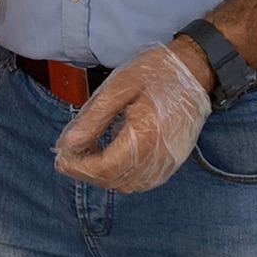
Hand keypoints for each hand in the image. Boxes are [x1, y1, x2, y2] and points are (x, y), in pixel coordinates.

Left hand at [53, 42, 212, 192]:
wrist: (196, 70)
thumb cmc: (157, 73)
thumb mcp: (119, 87)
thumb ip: (93, 118)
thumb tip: (69, 143)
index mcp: (144, 137)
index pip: (104, 168)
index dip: (79, 168)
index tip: (61, 159)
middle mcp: (158, 157)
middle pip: (114, 180)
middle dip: (87, 173)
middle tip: (69, 156)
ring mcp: (168, 163)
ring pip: (128, 185)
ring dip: (104, 175)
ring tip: (89, 154)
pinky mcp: (173, 162)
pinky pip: (143, 181)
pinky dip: (122, 175)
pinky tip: (112, 157)